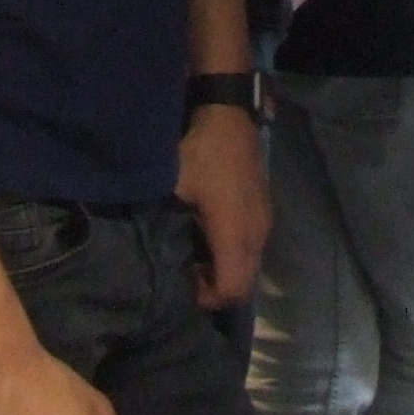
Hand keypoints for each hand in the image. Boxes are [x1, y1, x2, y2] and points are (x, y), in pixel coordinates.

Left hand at [177, 103, 269, 309]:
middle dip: (216, 290)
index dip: (207, 299)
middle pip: (244, 286)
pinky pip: (253, 251)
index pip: (232, 289)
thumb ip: (167, 225)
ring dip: (226, 273)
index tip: (182, 287)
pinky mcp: (265, 213)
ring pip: (251, 268)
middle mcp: (256, 234)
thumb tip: (149, 254)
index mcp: (235, 232)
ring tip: (195, 260)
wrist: (229, 115)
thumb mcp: (175, 187)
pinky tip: (209, 240)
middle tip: (187, 278)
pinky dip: (234, 257)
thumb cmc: (201, 151)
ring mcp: (264, 223)